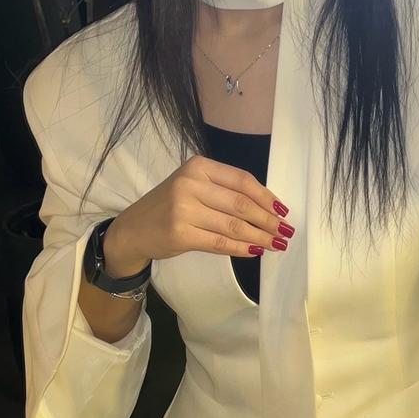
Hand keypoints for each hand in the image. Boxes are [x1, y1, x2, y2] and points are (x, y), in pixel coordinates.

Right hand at [105, 154, 293, 271]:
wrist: (133, 230)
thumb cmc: (169, 207)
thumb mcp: (193, 187)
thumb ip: (223, 191)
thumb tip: (267, 209)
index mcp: (198, 166)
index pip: (242, 180)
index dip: (267, 197)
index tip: (283, 211)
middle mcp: (190, 183)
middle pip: (241, 204)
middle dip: (268, 220)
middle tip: (285, 232)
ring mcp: (183, 209)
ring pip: (233, 225)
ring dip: (260, 237)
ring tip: (276, 244)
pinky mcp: (181, 234)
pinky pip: (220, 243)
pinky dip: (241, 249)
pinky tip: (255, 251)